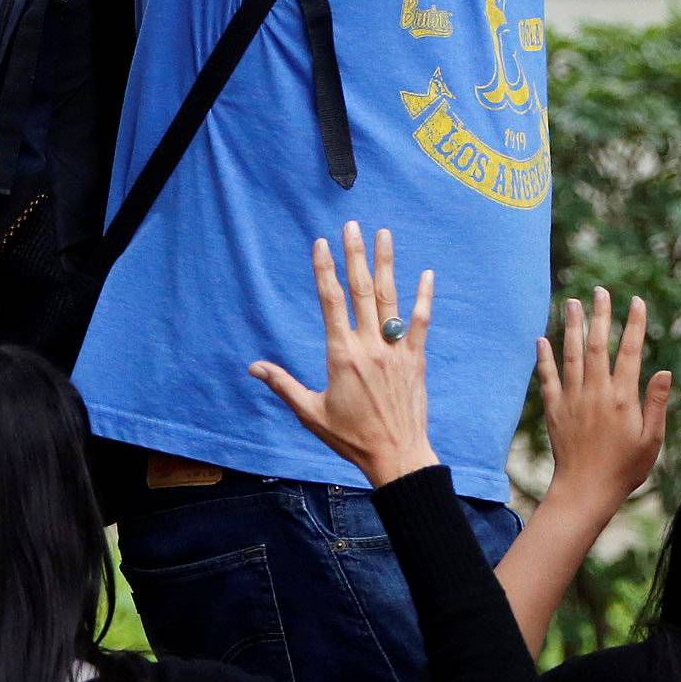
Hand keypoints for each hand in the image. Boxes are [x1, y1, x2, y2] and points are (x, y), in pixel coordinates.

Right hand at [249, 225, 439, 487]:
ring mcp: (395, 350)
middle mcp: (369, 346)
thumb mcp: (310, 413)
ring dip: (386, 264)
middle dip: (355, 255)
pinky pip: (421, 322)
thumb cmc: (350, 438)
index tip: (321, 244)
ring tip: (384, 234)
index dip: (324, 270)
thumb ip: (282, 385)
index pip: (330, 302)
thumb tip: (253, 368)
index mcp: (341, 354)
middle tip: (352, 225)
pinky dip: (423, 297)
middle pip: (360, 291)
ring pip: (390, 299)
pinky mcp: (415, 359)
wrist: (395, 456)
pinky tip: (427, 273)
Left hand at [536, 289, 671, 517]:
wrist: (586, 491)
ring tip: (573, 303)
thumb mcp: (651, 440)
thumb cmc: (625, 468)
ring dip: (572, 326)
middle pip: (598, 344)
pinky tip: (542, 339)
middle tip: (601, 291)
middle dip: (600, 315)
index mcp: (623, 397)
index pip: (630, 352)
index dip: (634, 324)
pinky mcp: (555, 410)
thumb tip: (664, 371)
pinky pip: (548, 378)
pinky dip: (544, 357)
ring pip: (571, 355)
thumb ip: (655, 403)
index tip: (637, 302)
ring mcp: (573, 399)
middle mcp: (596, 392)